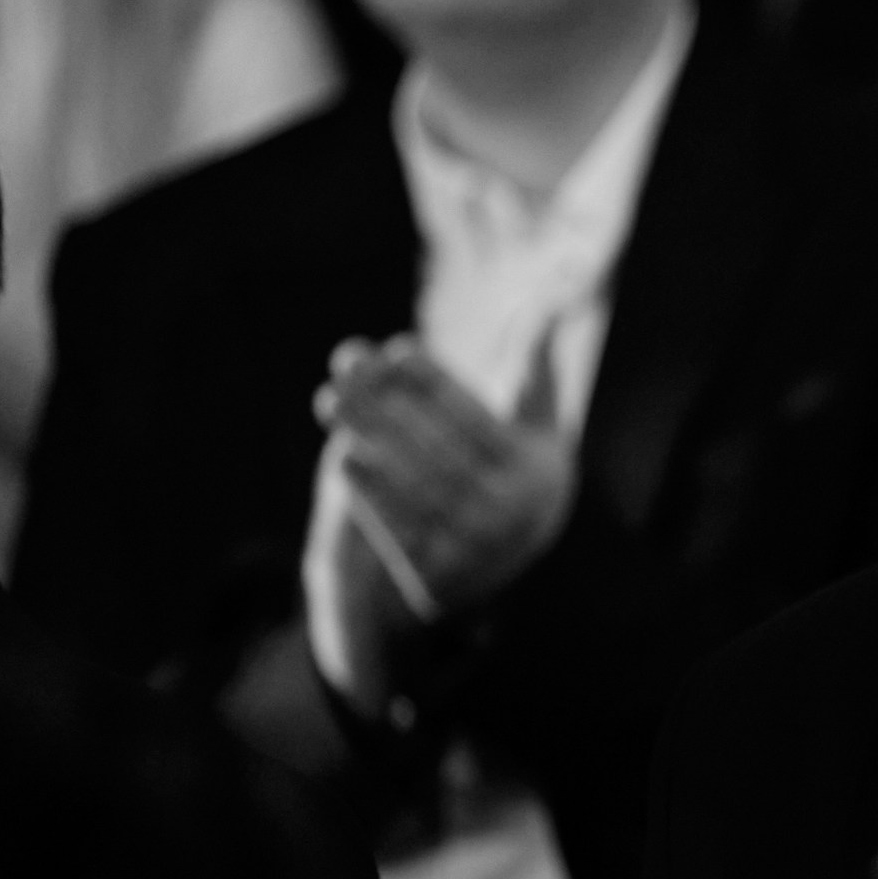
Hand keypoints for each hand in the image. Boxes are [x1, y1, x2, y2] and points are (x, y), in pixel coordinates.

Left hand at [315, 336, 575, 616]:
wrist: (506, 559)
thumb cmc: (514, 467)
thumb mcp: (534, 420)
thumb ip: (533, 364)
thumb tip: (548, 296)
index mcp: (536, 472)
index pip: (477, 419)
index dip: (434, 381)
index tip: (396, 349)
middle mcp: (512, 516)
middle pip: (437, 450)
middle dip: (385, 404)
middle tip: (341, 369)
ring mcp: (474, 552)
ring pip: (412, 488)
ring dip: (367, 441)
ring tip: (329, 403)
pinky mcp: (439, 581)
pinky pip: (398, 532)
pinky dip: (370, 496)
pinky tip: (344, 459)